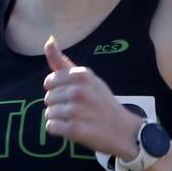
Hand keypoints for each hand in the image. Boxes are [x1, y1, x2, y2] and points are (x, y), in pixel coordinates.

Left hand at [42, 35, 140, 159]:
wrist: (123, 130)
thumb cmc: (102, 102)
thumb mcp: (88, 78)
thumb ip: (63, 62)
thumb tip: (49, 40)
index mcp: (81, 75)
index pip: (49, 82)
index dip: (58, 90)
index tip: (73, 95)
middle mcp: (78, 91)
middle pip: (47, 99)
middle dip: (58, 105)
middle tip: (78, 109)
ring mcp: (76, 111)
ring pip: (48, 113)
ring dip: (59, 119)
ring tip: (77, 119)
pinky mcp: (74, 129)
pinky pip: (51, 127)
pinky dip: (59, 130)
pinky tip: (74, 129)